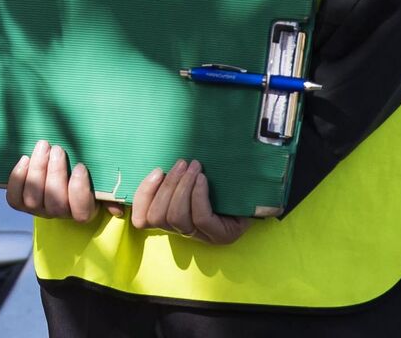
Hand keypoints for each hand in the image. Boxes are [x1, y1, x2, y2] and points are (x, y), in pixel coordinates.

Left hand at [6, 140, 121, 221]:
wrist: (59, 175)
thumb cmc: (84, 174)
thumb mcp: (101, 183)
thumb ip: (109, 192)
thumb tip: (118, 208)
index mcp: (83, 210)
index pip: (81, 212)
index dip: (79, 190)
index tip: (81, 166)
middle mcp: (59, 214)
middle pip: (55, 203)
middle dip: (55, 174)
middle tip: (58, 149)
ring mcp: (39, 209)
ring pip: (33, 198)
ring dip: (37, 170)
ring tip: (43, 146)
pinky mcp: (22, 202)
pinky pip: (15, 198)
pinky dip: (17, 179)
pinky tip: (25, 159)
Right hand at [129, 159, 251, 244]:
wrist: (259, 190)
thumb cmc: (221, 179)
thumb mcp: (193, 176)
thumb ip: (174, 175)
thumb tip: (156, 162)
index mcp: (171, 220)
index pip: (142, 219)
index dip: (142, 196)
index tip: (157, 170)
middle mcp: (184, 233)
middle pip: (158, 217)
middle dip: (168, 186)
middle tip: (182, 163)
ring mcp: (203, 237)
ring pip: (176, 218)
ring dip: (182, 187)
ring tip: (195, 166)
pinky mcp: (221, 236)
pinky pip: (201, 217)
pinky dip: (198, 195)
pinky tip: (204, 179)